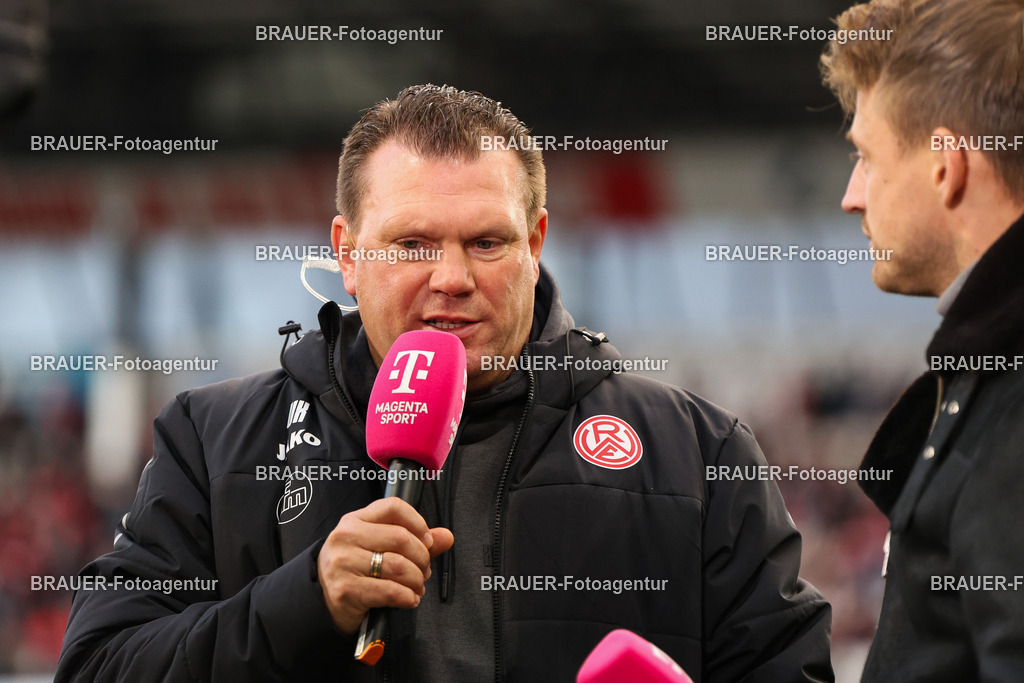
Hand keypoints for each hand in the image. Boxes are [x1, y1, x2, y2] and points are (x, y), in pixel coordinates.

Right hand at [317, 497, 453, 634]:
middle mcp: (346, 537)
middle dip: (422, 558)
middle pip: (401, 538)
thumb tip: (446, 537)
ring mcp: (344, 563)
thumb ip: (415, 540)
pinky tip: (408, 599)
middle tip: (424, 570)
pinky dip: (407, 597)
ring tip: (416, 586)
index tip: (427, 541)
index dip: (418, 523)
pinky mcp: (346, 590)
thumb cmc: (356, 569)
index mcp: (355, 520)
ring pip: (399, 566)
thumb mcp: (379, 547)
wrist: (324, 600)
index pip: (393, 508)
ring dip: (416, 580)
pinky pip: (390, 591)